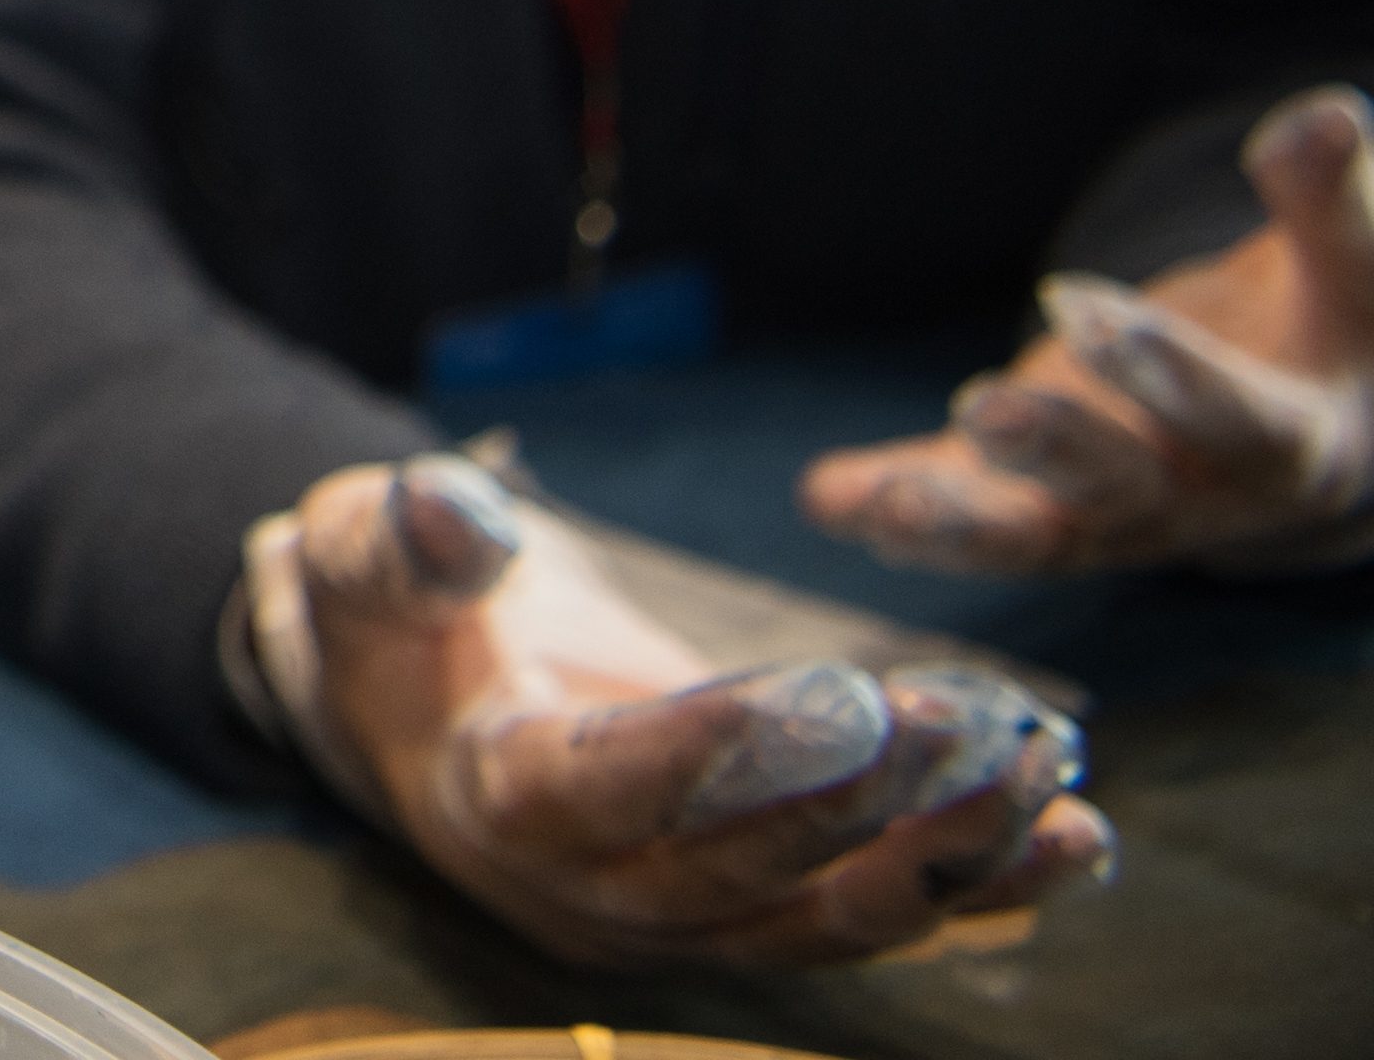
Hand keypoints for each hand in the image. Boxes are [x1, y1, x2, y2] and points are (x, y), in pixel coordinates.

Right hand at [247, 453, 1108, 969]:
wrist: (412, 696)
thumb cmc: (393, 610)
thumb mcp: (360, 546)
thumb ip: (402, 538)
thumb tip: (452, 512)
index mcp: (486, 794)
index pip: (608, 791)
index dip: (723, 755)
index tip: (841, 695)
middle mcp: (581, 891)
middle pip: (738, 873)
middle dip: (867, 805)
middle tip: (974, 723)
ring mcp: (670, 923)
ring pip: (820, 918)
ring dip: (942, 854)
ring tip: (1040, 768)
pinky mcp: (741, 921)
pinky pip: (865, 923)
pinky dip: (974, 890)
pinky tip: (1075, 840)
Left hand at [800, 86, 1373, 577]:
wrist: (1311, 419)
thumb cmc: (1336, 324)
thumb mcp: (1351, 267)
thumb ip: (1328, 198)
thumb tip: (1327, 112)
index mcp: (1292, 444)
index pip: (1238, 420)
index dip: (1171, 377)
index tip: (1090, 311)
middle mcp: (1197, 496)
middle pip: (1126, 490)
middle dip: (1056, 450)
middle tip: (987, 407)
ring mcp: (1110, 511)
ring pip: (1037, 535)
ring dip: (960, 524)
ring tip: (886, 505)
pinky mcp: (1038, 498)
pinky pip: (972, 516)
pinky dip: (897, 508)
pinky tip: (828, 496)